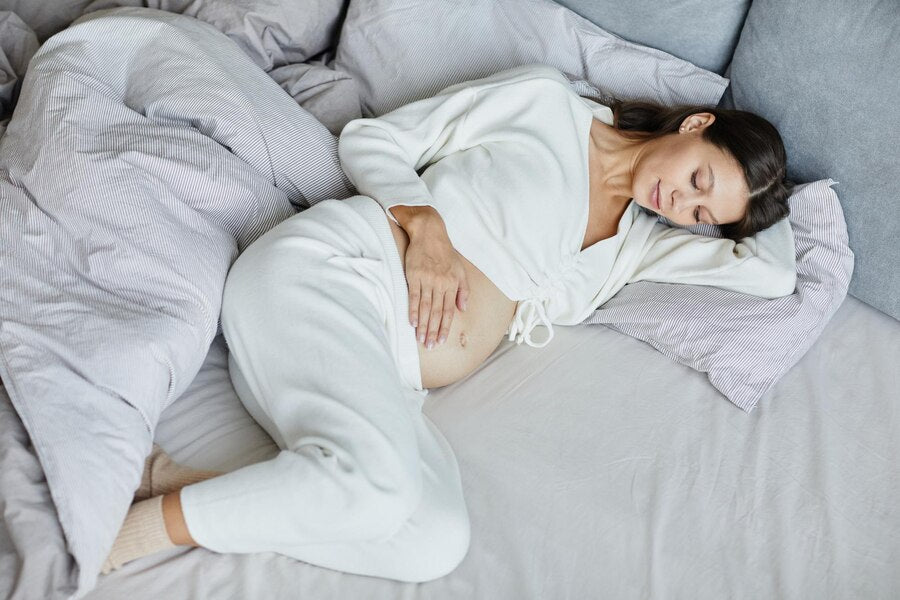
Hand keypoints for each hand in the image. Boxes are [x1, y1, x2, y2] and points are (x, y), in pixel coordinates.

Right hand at [403, 229, 468, 348]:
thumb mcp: (460, 270)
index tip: (440, 340)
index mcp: (452, 284)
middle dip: (433, 331)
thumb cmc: (445, 253)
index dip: (444, 327)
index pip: (449, 311)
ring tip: (420, 339)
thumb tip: (462, 310)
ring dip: (423, 325)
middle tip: (430, 346)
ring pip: (425, 307)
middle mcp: (441, 284)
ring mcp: (427, 280)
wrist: (429, 233)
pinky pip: (413, 296)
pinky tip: (412, 322)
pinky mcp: (414, 275)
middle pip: (436, 312)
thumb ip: (463, 291)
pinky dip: (413, 310)